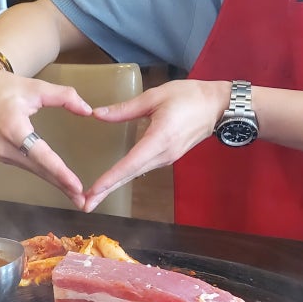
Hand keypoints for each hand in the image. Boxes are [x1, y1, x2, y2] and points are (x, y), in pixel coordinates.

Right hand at [0, 66, 92, 208]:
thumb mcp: (35, 87)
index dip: (59, 171)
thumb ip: (64, 97)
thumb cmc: (3, 88)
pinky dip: (46, 175)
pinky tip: (60, 182)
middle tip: (83, 202)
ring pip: (35, 171)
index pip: (40, 154)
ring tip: (76, 196)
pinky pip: (29, 168)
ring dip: (56, 183)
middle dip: (62, 186)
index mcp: (12, 127)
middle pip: (39, 170)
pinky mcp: (4, 157)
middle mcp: (6, 146)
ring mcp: (3, 154)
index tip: (76, 186)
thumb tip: (88, 110)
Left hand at [83, 79, 229, 211]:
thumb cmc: (189, 96)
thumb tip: (97, 114)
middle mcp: (161, 156)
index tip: (93, 191)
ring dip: (113, 186)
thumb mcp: (155, 96)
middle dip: (106, 191)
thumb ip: (125, 109)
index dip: (110, 178)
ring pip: (133, 175)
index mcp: (159, 139)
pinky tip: (111, 182)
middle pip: (128, 176)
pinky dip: (123, 177)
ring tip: (93, 197)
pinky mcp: (166, 158)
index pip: (130, 164)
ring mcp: (165, 159)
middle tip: (84, 205)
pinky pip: (141, 169)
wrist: (218, 106)